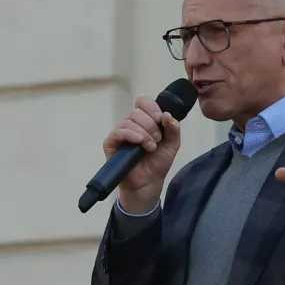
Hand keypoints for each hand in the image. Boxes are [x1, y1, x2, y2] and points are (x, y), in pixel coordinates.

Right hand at [102, 97, 182, 213]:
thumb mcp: (172, 144)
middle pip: (138, 111)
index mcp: (145, 121)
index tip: (161, 120)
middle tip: (157, 140)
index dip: (152, 108)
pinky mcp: (111, 143)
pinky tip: (139, 143)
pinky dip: (131, 135)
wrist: (149, 182)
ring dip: (144, 134)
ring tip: (150, 147)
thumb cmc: (157, 163)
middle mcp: (131, 124)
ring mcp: (120, 133)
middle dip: (151, 125)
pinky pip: (118, 131)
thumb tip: (167, 114)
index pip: (143, 102)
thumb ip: (173, 128)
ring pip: (130, 121)